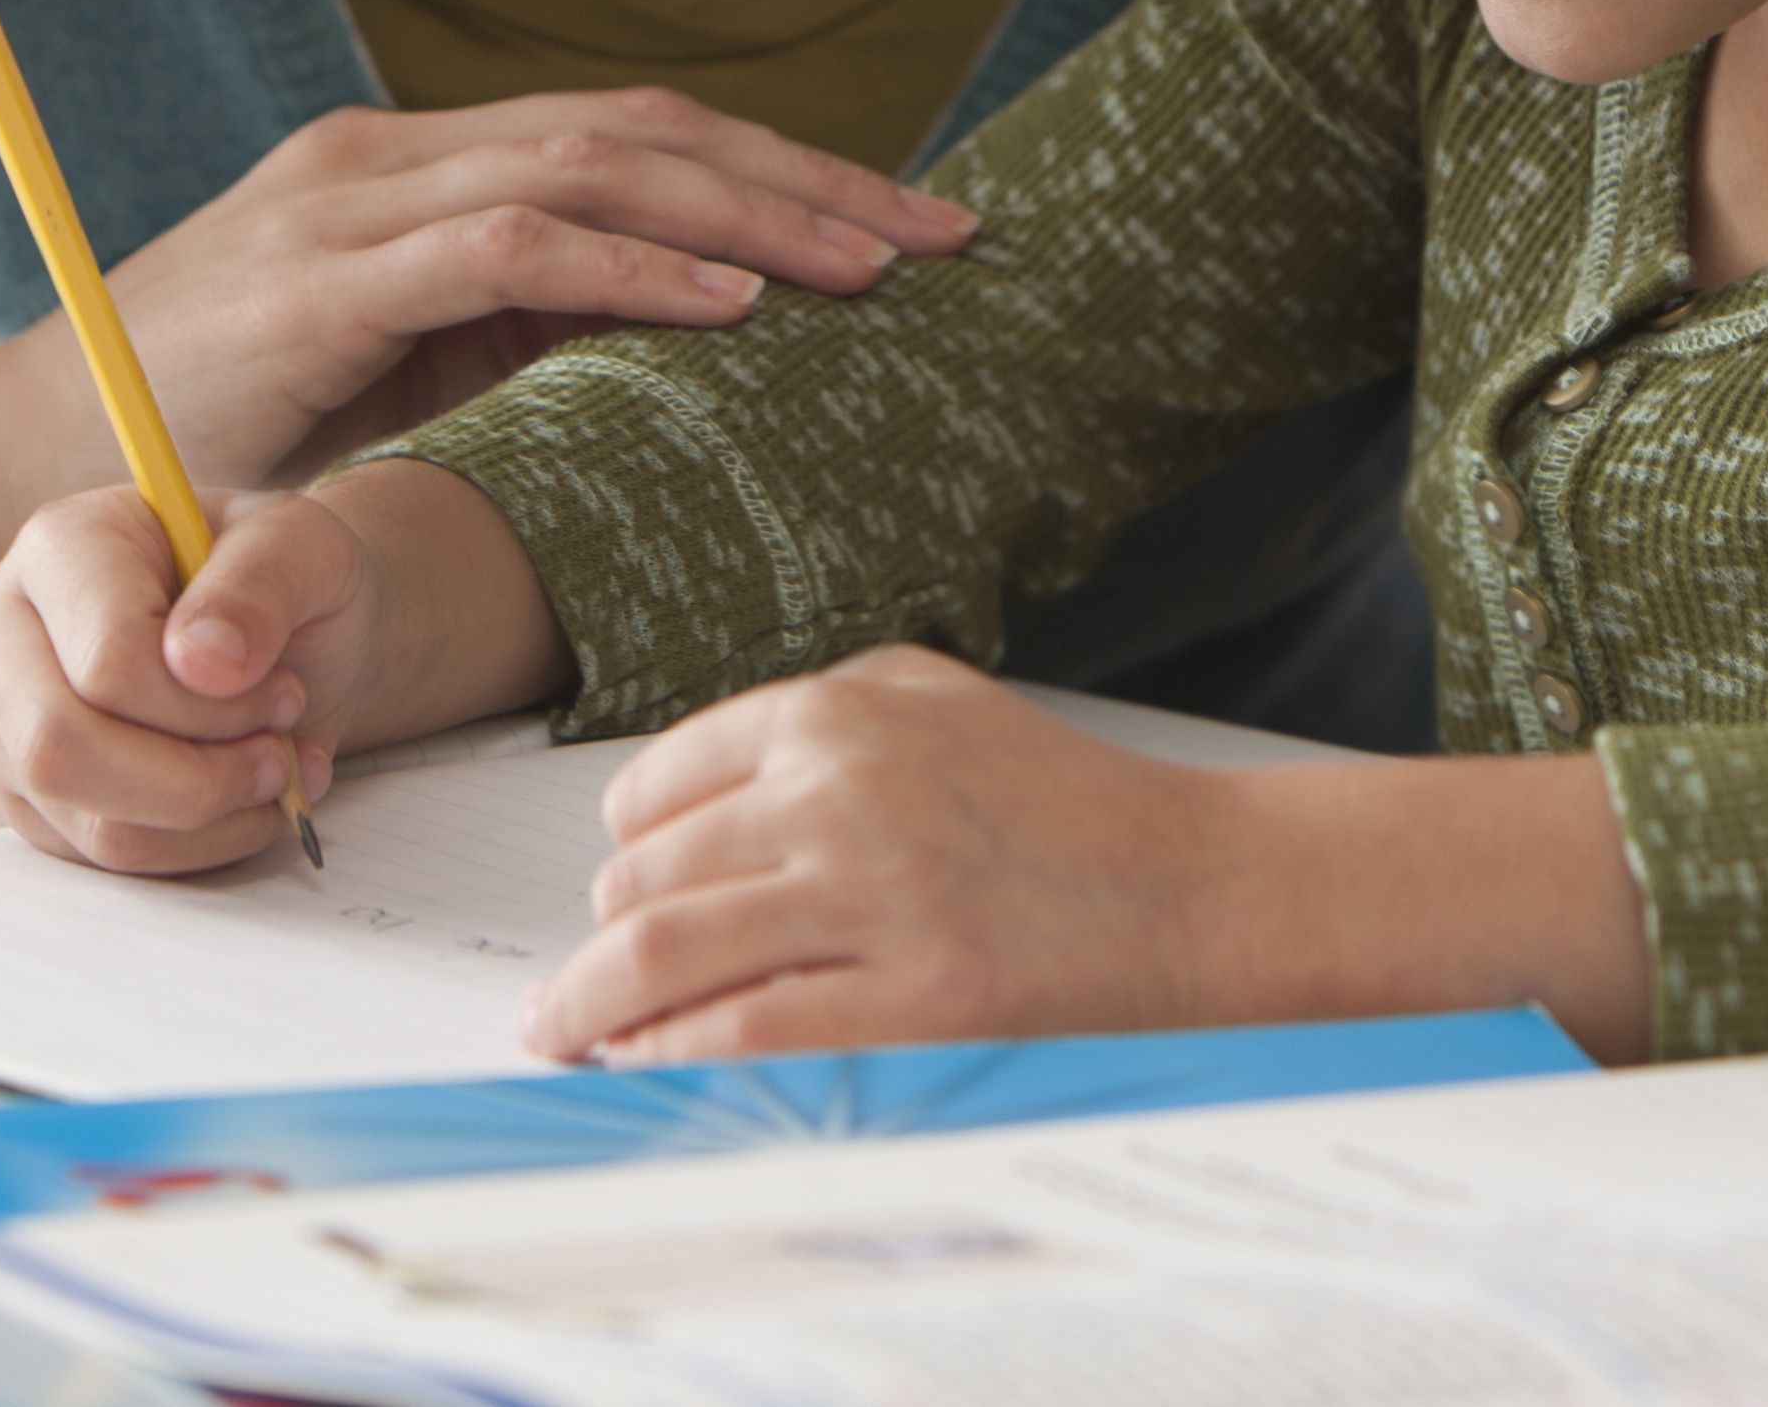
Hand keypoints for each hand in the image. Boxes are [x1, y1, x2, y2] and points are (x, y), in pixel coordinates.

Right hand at [0, 92, 963, 619]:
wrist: (10, 468)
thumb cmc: (204, 449)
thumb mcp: (387, 397)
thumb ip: (504, 363)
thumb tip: (674, 380)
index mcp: (413, 178)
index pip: (627, 142)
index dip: (775, 175)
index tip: (901, 231)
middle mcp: (388, 158)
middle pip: (639, 129)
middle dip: (807, 178)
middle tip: (946, 233)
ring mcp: (353, 199)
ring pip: (596, 164)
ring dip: (750, 212)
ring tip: (874, 264)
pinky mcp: (324, 269)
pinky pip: (510, 242)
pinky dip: (632, 262)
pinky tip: (730, 300)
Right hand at [0, 483, 376, 873]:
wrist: (286, 624)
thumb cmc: (284, 576)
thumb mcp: (303, 545)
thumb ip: (259, 586)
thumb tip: (201, 661)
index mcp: (62, 545)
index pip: (107, 659)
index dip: (209, 704)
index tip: (286, 692)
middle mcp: (9, 627)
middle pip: (61, 747)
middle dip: (196, 780)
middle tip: (278, 757)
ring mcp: (6, 716)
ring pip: (86, 819)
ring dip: (205, 819)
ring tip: (271, 773)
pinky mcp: (29, 790)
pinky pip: (103, 856)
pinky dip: (194, 846)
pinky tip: (241, 798)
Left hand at [522, 651, 1659, 1064]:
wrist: (1199, 884)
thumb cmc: (1063, 800)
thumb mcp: (929, 699)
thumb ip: (809, 721)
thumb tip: (668, 799)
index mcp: (834, 715)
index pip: (655, 789)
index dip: (623, 852)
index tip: (612, 894)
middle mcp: (837, 793)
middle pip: (645, 877)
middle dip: (602, 939)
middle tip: (584, 984)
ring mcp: (872, 896)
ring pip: (664, 954)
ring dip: (593, 1005)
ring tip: (568, 1034)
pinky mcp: (911, 996)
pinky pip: (741, 1030)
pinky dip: (670, 1054)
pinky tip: (647, 1067)